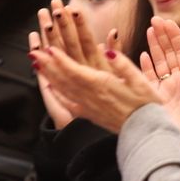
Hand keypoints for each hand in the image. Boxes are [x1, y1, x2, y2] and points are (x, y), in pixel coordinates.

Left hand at [32, 2, 157, 133]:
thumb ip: (122, 63)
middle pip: (63, 79)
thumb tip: (107, 49)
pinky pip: (69, 103)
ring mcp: (88, 107)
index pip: (75, 70)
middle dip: (47, 64)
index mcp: (102, 86)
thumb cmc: (147, 105)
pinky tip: (51, 88)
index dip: (60, 59)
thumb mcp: (139, 80)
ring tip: (36, 65)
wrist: (145, 132)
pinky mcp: (90, 115)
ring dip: (49, 76)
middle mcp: (91, 96)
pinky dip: (58, 93)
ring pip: (63, 89)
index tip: (48, 48)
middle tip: (33, 52)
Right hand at [140, 17, 179, 148]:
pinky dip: (146, 66)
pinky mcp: (156, 97)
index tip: (167, 22)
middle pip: (170, 52)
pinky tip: (143, 55)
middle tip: (155, 20)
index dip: (175, 35)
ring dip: (154, 46)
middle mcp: (179, 79)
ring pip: (159, 62)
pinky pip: (150, 78)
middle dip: (163, 36)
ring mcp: (167, 88)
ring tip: (149, 31)